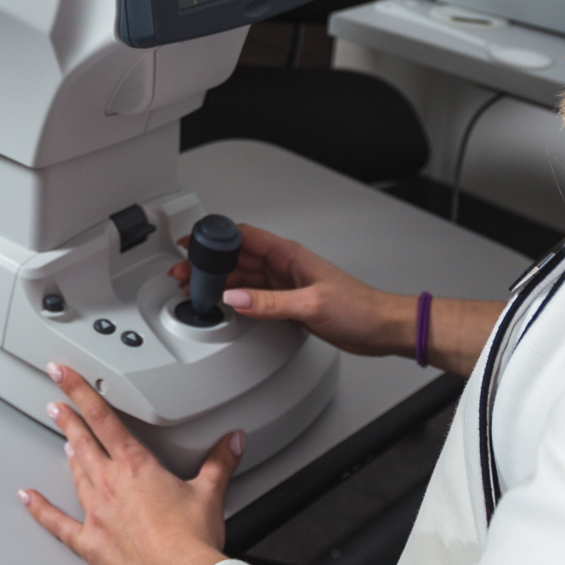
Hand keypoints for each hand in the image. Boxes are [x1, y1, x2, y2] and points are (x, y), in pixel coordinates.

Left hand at [21, 363, 236, 564]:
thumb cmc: (192, 542)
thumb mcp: (210, 493)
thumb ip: (220, 462)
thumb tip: (233, 441)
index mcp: (137, 466)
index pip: (104, 417)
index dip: (80, 391)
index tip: (63, 375)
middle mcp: (111, 485)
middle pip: (83, 442)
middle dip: (68, 420)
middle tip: (54, 403)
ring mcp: (96, 514)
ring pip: (76, 474)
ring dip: (69, 455)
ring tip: (63, 442)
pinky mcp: (90, 543)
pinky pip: (58, 524)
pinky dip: (41, 510)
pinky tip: (29, 499)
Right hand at [169, 224, 409, 358]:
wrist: (380, 328)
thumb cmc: (359, 307)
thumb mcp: (310, 305)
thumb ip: (270, 302)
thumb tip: (235, 297)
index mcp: (289, 255)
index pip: (244, 236)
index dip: (215, 237)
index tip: (192, 242)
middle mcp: (285, 267)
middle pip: (238, 258)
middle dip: (209, 263)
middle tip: (184, 272)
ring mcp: (285, 285)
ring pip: (243, 277)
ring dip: (219, 281)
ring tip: (194, 287)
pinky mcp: (288, 304)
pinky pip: (254, 296)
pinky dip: (235, 298)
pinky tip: (223, 304)